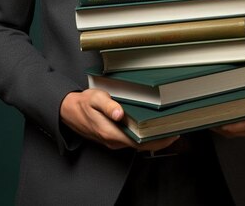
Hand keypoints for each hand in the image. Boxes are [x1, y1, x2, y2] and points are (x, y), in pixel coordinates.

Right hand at [60, 88, 178, 151]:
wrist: (69, 111)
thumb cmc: (83, 103)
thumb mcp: (95, 98)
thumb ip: (108, 106)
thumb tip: (119, 113)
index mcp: (110, 132)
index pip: (139, 142)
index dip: (157, 140)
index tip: (171, 133)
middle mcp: (113, 140)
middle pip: (141, 144)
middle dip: (159, 138)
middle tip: (175, 126)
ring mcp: (113, 140)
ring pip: (136, 143)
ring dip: (152, 136)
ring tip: (166, 124)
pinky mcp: (113, 137)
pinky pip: (131, 139)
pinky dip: (143, 135)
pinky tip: (150, 125)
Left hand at [211, 79, 244, 138]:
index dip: (236, 125)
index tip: (224, 123)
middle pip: (235, 130)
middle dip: (220, 125)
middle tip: (206, 116)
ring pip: (230, 133)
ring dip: (217, 126)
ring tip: (204, 117)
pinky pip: (230, 131)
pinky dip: (219, 126)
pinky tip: (209, 118)